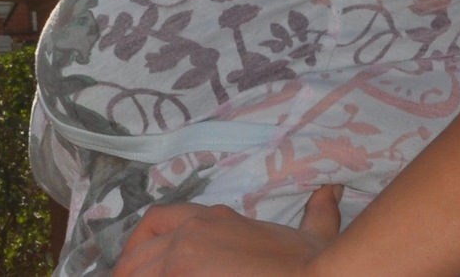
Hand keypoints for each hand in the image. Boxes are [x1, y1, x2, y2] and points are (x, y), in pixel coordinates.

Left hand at [115, 185, 343, 276]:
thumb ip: (316, 212)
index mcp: (212, 219)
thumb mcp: (314, 232)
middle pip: (137, 254)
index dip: (137, 242)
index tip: (133, 262)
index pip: (156, 220)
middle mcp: (189, 236)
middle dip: (128, 271)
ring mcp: (181, 262)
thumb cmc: (313, 264)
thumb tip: (331, 191)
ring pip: (137, 273)